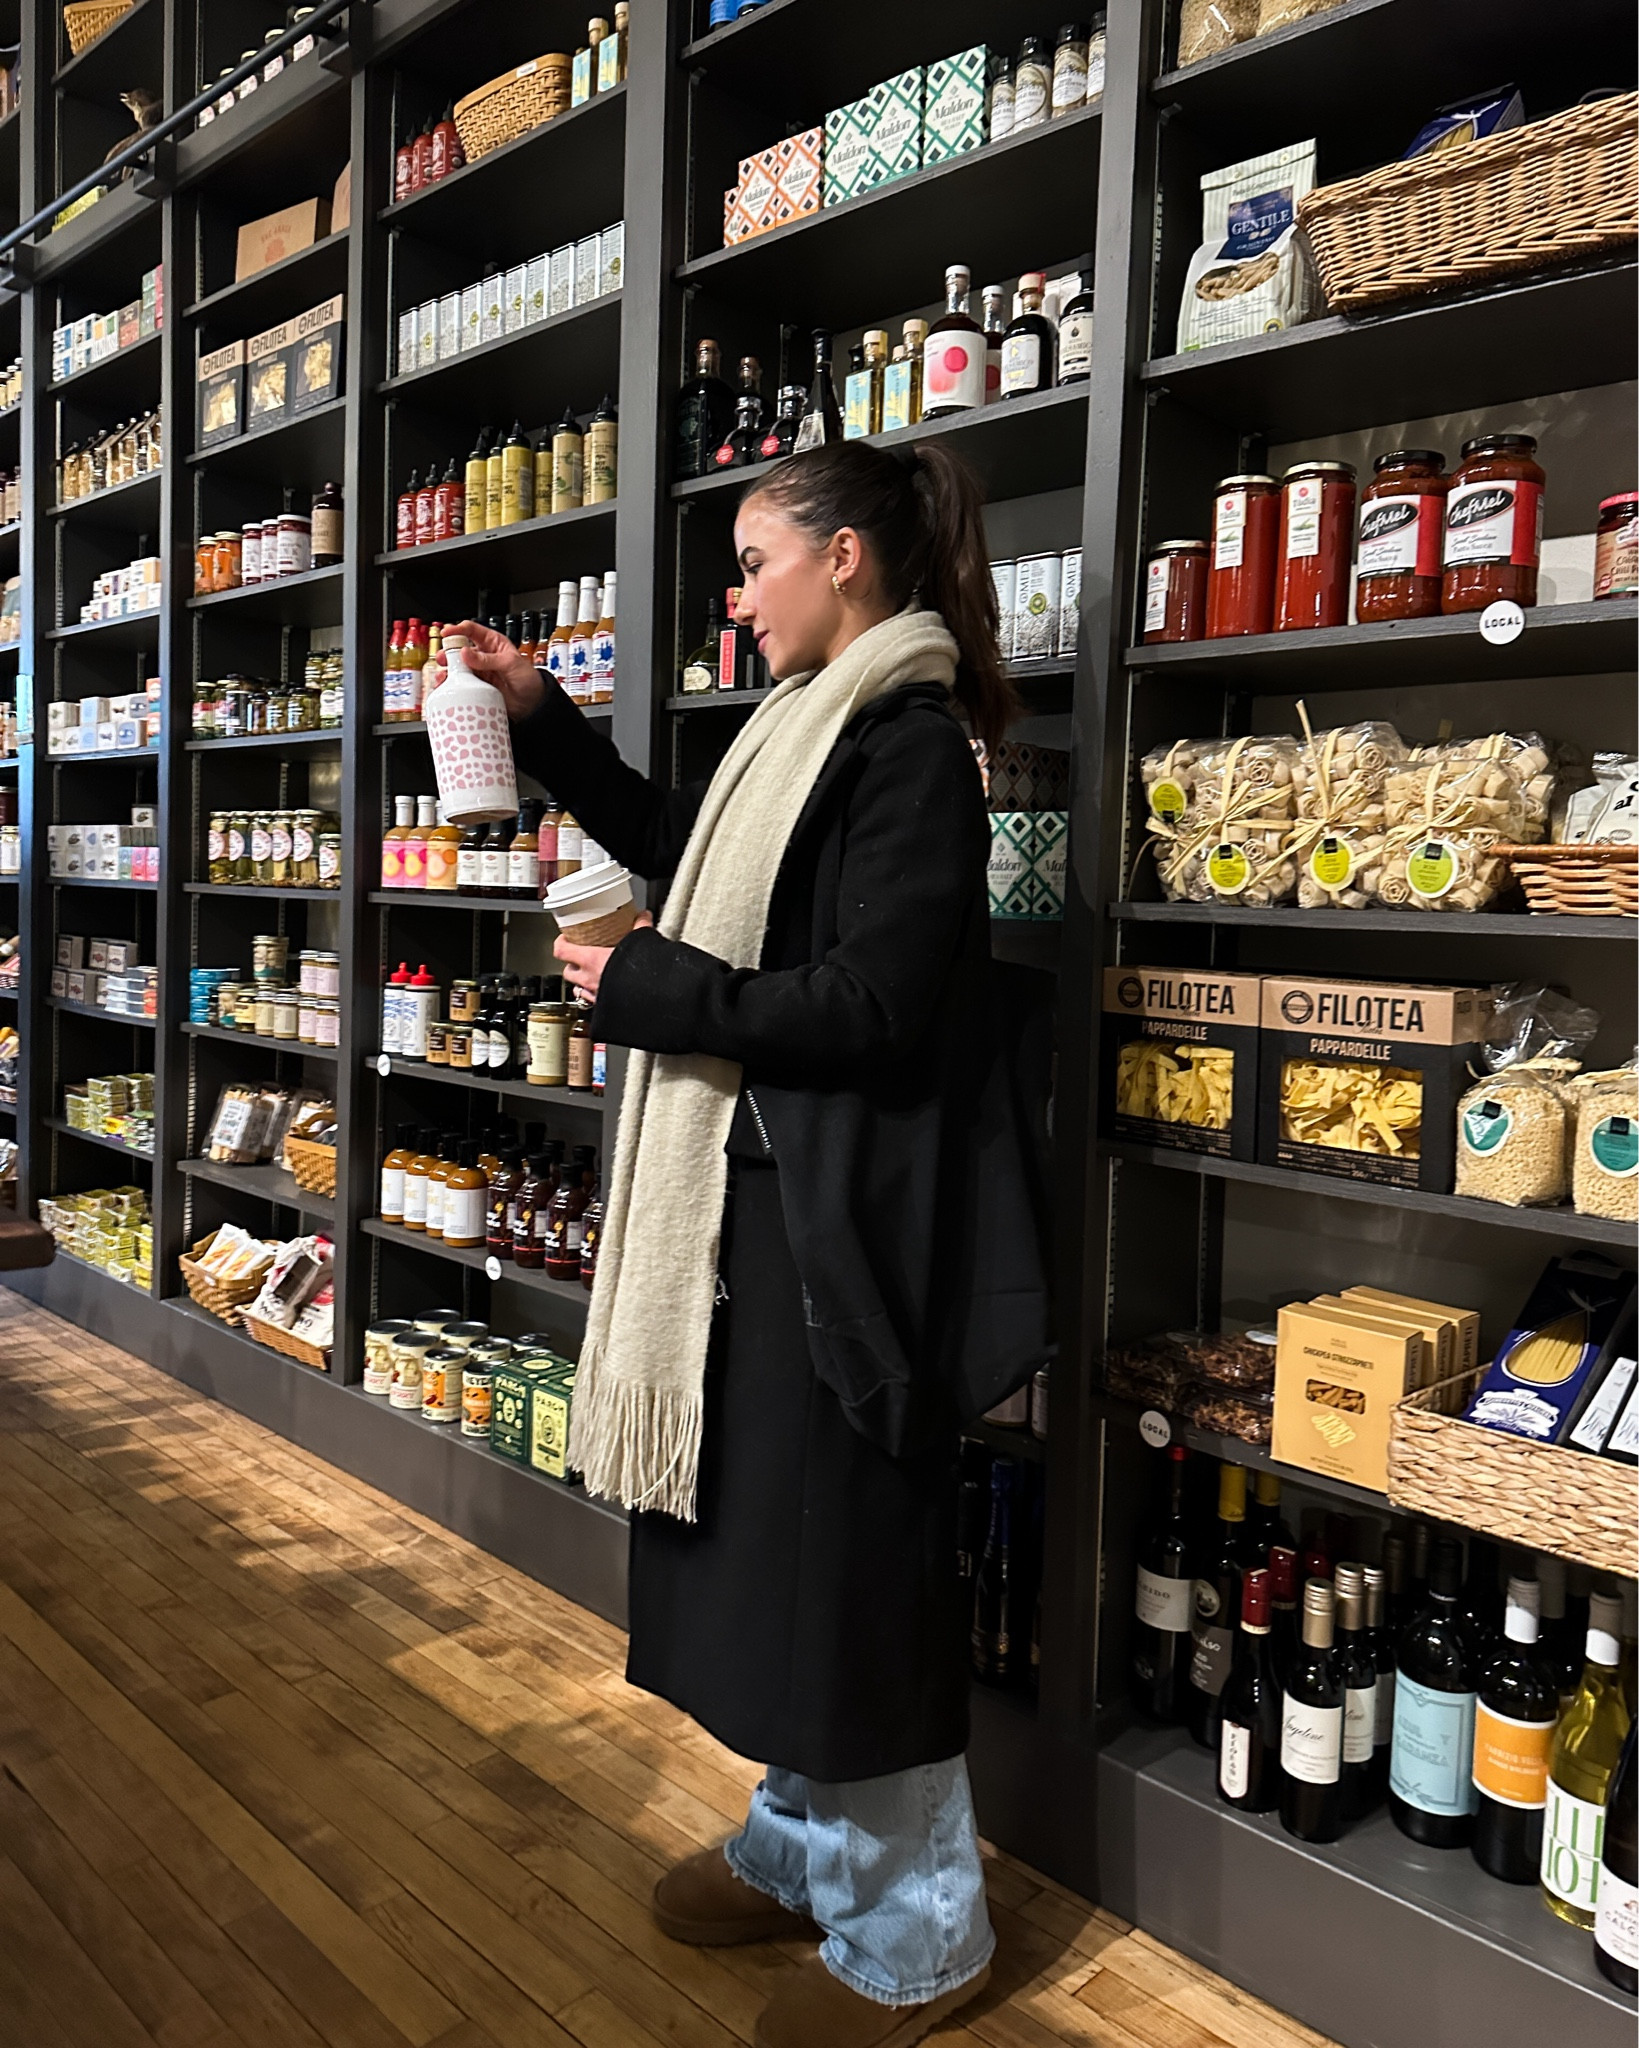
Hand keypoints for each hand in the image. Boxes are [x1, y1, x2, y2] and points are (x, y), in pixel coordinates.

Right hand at [424, 618, 545, 720]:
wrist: (533, 704)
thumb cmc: (529, 679)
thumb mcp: (511, 664)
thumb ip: (488, 659)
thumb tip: (465, 653)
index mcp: (493, 643)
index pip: (472, 630)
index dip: (458, 629)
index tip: (446, 633)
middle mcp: (483, 656)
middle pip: (460, 649)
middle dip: (449, 652)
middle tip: (444, 658)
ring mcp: (479, 671)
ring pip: (458, 667)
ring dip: (448, 670)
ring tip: (444, 675)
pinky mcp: (477, 687)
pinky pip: (461, 683)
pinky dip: (453, 684)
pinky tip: (448, 686)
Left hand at [555, 911, 652, 1001]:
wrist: (650, 996)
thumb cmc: (638, 973)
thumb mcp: (638, 941)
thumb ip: (639, 926)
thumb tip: (643, 916)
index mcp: (591, 960)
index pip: (561, 950)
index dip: (560, 943)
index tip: (565, 938)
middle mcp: (588, 979)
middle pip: (567, 971)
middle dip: (572, 964)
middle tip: (580, 956)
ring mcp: (595, 994)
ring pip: (577, 989)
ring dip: (580, 982)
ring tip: (591, 975)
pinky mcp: (605, 1006)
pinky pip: (593, 1001)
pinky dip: (594, 995)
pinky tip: (604, 990)